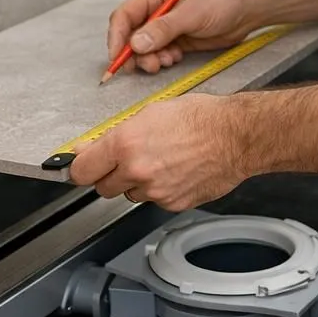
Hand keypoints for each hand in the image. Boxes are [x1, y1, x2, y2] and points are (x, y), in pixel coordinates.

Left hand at [67, 94, 250, 210]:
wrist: (236, 136)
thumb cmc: (200, 118)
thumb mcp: (150, 113)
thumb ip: (116, 134)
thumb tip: (90, 149)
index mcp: (126, 144)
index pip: (82, 170)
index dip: (81, 168)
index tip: (82, 166)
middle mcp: (136, 170)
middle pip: (102, 188)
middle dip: (110, 175)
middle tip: (126, 161)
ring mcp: (155, 191)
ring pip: (129, 195)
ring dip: (136, 183)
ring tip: (160, 162)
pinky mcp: (172, 203)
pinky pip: (154, 200)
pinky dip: (160, 190)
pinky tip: (175, 171)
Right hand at [106, 0, 258, 75]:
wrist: (247, 10)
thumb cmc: (223, 1)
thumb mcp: (192, 14)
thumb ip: (164, 28)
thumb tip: (136, 43)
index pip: (124, 16)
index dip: (116, 38)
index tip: (118, 58)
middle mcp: (156, 11)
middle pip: (130, 35)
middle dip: (134, 54)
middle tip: (149, 66)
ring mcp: (166, 27)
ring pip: (144, 48)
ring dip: (150, 59)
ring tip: (166, 62)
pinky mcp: (176, 41)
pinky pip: (159, 54)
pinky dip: (162, 60)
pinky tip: (175, 59)